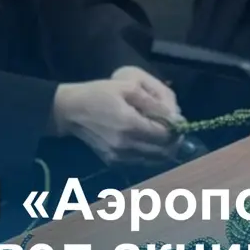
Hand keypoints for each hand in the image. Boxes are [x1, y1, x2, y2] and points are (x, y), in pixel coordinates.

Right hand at [52, 74, 180, 165]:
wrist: (70, 111)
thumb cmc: (98, 93)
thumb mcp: (126, 87)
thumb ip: (152, 102)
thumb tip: (175, 117)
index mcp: (130, 125)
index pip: (166, 136)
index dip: (177, 129)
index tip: (179, 121)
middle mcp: (126, 145)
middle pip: (163, 152)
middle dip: (174, 141)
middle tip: (175, 129)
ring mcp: (119, 157)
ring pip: (154, 160)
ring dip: (163, 149)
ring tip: (162, 135)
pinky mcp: (113, 162)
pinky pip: (141, 163)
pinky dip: (150, 154)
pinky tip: (147, 141)